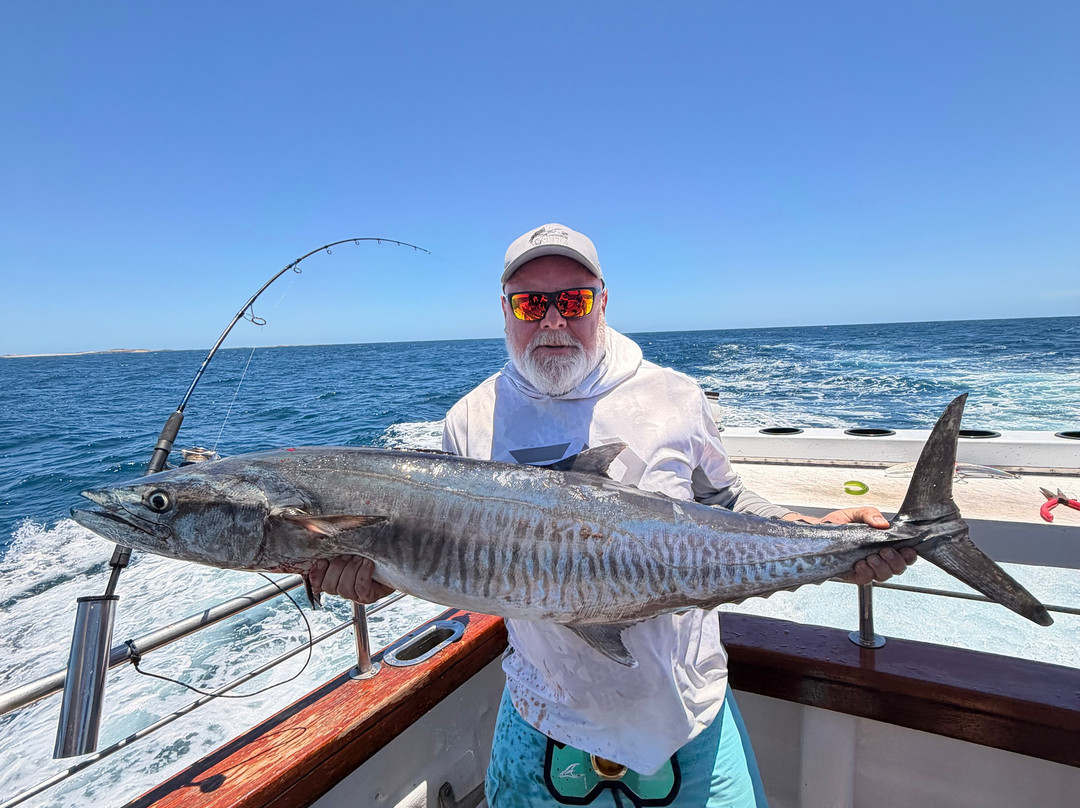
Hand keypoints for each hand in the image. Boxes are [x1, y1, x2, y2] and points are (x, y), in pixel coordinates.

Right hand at [308, 555, 394, 603]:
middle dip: (338, 567)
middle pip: (329, 586)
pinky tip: (368, 564)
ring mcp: (355, 596)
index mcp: (334, 579)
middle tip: (349, 555)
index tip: (323, 560)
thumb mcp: (349, 549)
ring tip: (360, 558)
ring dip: (352, 569)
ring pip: (344, 588)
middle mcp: (343, 589)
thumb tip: (317, 545)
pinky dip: (363, 573)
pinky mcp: (368, 597)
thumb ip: (333, 550)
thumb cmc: (370, 553)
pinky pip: (360, 587)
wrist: (393, 560)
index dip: (317, 574)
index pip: (317, 584)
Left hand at [783, 507, 916, 584]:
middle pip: (898, 568)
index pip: (905, 554)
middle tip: (884, 551)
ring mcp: (866, 567)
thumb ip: (869, 514)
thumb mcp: (853, 514)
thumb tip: (883, 523)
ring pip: (885, 576)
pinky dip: (866, 572)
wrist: (814, 534)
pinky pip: (866, 580)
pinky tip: (859, 563)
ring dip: (881, 567)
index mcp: (882, 543)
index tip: (907, 549)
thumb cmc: (834, 525)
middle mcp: (877, 557)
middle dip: (895, 561)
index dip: (910, 554)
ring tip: (870, 557)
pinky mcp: (853, 575)